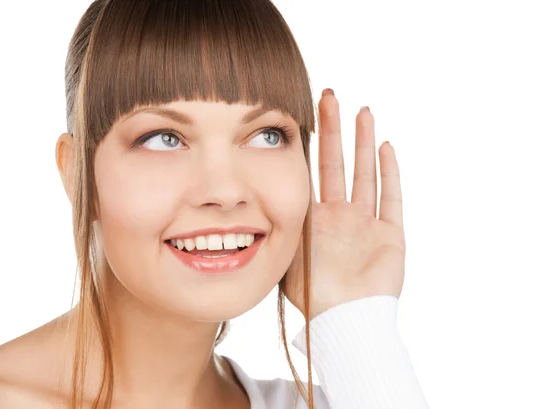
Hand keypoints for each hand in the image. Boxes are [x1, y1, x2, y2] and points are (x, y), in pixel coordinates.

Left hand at [284, 89, 404, 319]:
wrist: (341, 322)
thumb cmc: (311, 295)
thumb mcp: (284, 254)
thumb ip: (272, 228)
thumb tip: (241, 199)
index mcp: (315, 218)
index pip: (312, 171)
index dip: (309, 144)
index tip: (303, 113)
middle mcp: (341, 215)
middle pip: (337, 163)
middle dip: (333, 130)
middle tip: (328, 96)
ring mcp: (366, 223)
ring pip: (364, 173)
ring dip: (363, 142)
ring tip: (361, 111)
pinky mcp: (390, 235)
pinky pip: (390, 198)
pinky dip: (389, 173)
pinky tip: (385, 146)